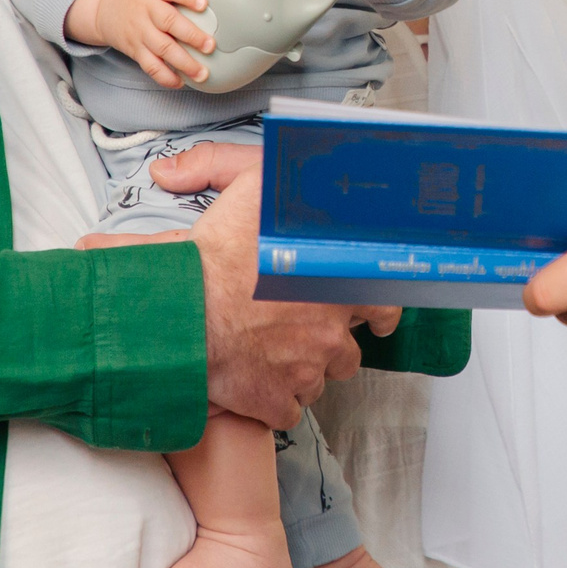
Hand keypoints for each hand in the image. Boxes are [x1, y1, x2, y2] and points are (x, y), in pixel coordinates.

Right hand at [67, 0, 214, 88]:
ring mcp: (139, 31)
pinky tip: (180, 82)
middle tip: (210, 45)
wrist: (101, 5)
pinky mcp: (134, 49)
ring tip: (203, 72)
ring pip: (161, 48)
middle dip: (190, 35)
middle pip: (168, 22)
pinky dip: (164, 76)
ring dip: (183, 62)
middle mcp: (145, 9)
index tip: (204, 3)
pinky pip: (149, 66)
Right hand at [144, 141, 402, 428]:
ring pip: (319, 379)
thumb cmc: (216, 256)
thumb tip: (260, 158)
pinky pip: (288, 409)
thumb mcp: (249, 187)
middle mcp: (332, 328)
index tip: (368, 312)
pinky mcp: (276, 399)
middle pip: (349, 348)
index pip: (384, 301)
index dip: (374, 307)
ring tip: (274, 352)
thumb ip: (260, 167)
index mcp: (338, 280)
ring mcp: (307, 368)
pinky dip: (275, 400)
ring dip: (303, 369)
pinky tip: (258, 381)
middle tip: (308, 332)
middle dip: (332, 342)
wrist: (181, 311)